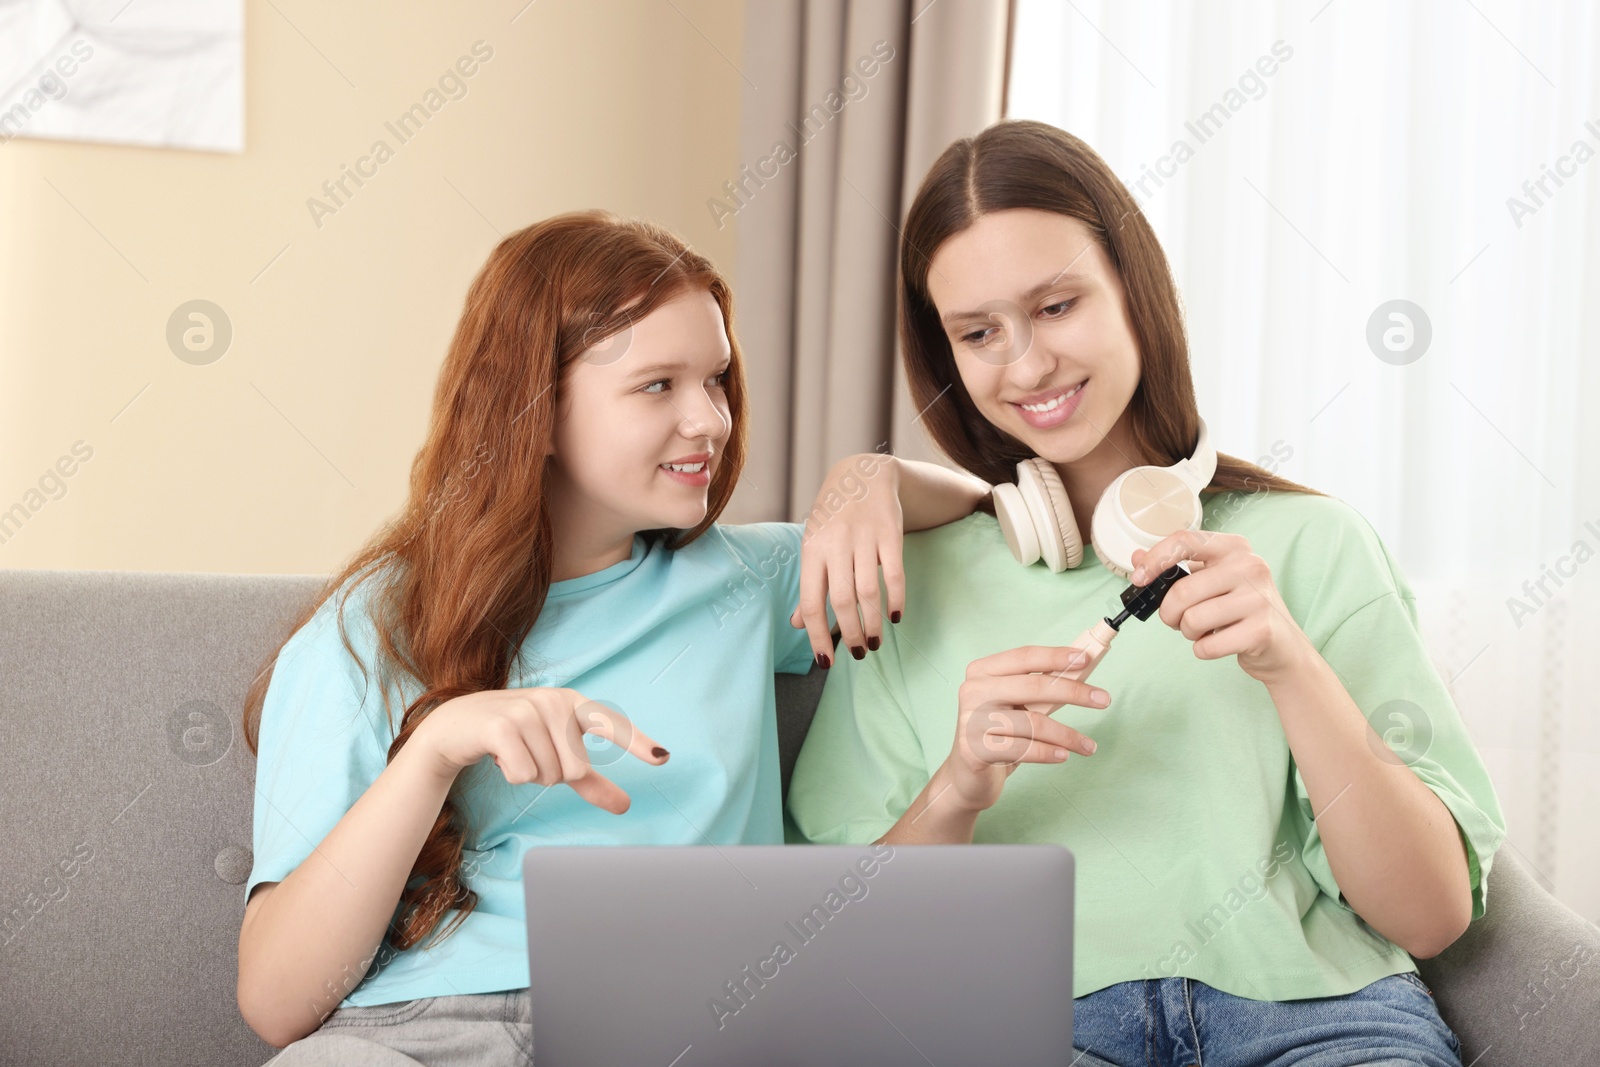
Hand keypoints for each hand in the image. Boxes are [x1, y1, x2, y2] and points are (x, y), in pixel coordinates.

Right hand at [413, 687, 669, 814]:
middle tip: (529, 754)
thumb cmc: (514, 739)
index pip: (612, 725)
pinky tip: (496, 755)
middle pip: (574, 771)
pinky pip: (523, 775)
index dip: (638, 743)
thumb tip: (625, 806)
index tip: (663, 758)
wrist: (456, 727)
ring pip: (548, 776)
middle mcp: (554, 702)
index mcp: (573, 704)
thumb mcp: (555, 756)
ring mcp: (528, 710)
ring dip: (528, 774)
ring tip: (512, 752)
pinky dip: (511, 775)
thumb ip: (591, 782)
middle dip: (550, 775)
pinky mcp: (503, 726)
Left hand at [789, 452, 905, 664]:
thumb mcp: (814, 547)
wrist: (862, 476)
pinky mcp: (889, 533)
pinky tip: (895, 617)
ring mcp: (862, 538)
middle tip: (858, 653)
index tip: (826, 662)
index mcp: (811, 552)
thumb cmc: (833, 520)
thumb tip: (799, 625)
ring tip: (875, 641)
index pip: (810, 603)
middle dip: (850, 634)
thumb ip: (810, 586)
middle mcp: (834, 545)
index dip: (816, 636)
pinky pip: (894, 574)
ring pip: (868, 592)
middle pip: (841, 601)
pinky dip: (896, 600)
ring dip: (873, 623)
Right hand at [942, 646, 1108, 813]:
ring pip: (1033, 723)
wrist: (967, 775)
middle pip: (1033, 686)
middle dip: (1074, 691)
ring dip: (1068, 735)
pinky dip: (1049, 753)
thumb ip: (1041, 687)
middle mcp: (973, 691)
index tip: (1086, 658)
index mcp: (982, 671)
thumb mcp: (1016, 704)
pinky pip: (1023, 749)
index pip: (1024, 656)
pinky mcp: (974, 750)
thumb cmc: (998, 734)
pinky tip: (1063, 756)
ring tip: (1088, 746)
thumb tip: (1081, 671)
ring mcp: (971, 720)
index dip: (1056, 656)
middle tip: (1104, 699)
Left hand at [1129, 529, 1314, 684]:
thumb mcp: (1210, 582)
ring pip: (1192, 620)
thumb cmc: (1239, 610)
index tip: (1139, 578)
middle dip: (1169, 613)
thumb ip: (1176, 568)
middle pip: (1181, 590)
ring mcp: (1258, 598)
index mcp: (1234, 547)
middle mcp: (1250, 566)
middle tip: (1178, 620)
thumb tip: (1137, 557)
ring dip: (1188, 632)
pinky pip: (1206, 646)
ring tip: (1205, 629)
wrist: (1282, 647)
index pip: (1184, 541)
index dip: (1154, 559)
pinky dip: (1203, 650)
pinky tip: (1220, 643)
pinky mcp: (1261, 631)